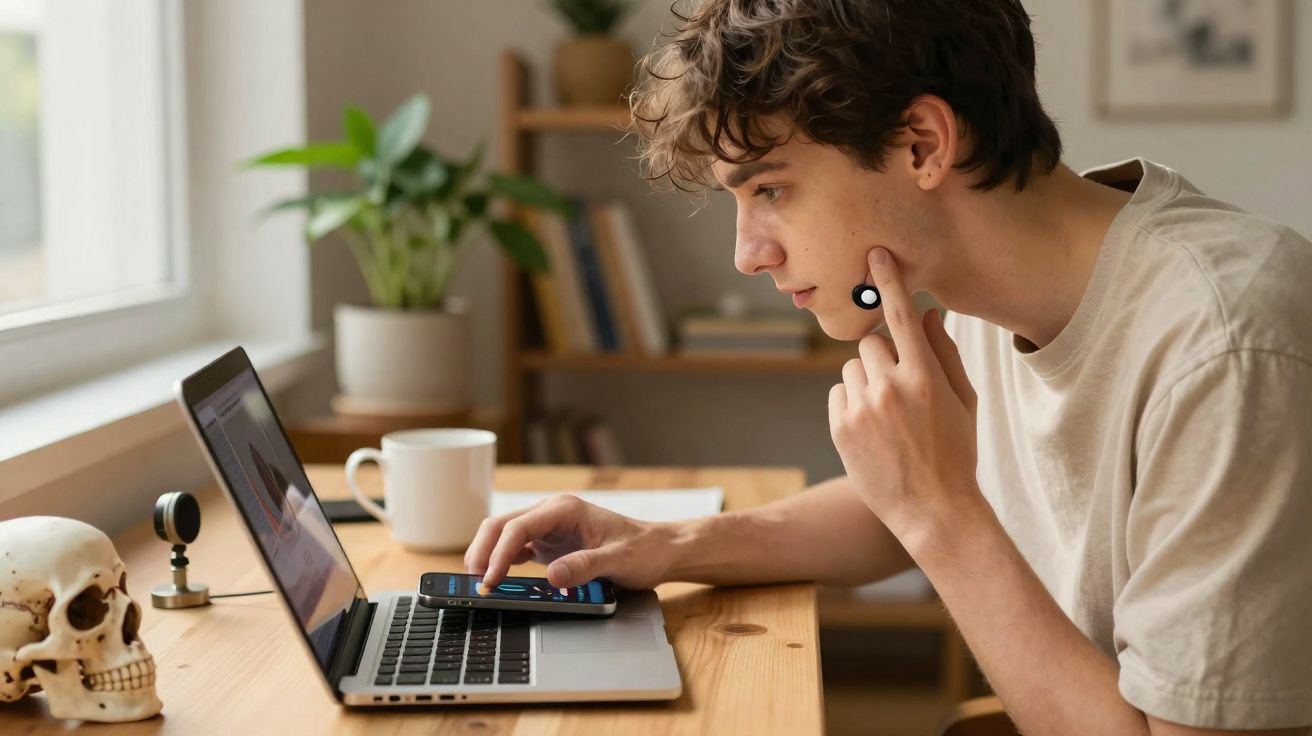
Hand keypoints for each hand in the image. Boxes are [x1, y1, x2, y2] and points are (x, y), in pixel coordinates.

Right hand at [463, 494, 676, 589]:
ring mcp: (548, 527)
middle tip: (474, 581)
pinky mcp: (549, 543)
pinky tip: (497, 579)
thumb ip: (585, 567)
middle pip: (502, 525)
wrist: (659, 549)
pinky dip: (502, 561)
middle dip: (483, 550)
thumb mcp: (618, 561)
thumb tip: (553, 576)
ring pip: (504, 534)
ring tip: (478, 581)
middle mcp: (552, 513)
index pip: (519, 527)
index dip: (500, 553)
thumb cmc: (642, 550)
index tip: (491, 579)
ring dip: (488, 555)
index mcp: (565, 509)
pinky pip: (516, 548)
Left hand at [827, 247, 979, 541]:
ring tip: (888, 416)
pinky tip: (873, 431)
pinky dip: (852, 403)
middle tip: (900, 388)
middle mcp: (891, 388)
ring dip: (867, 381)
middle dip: (883, 356)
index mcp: (926, 378)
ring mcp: (863, 408)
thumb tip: (930, 313)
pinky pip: (839, 393)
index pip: (904, 317)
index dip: (889, 282)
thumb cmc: (956, 452)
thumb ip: (946, 353)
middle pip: (872, 342)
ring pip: (853, 368)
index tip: (876, 255)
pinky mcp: (841, 427)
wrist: (933, 509)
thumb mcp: (964, 402)